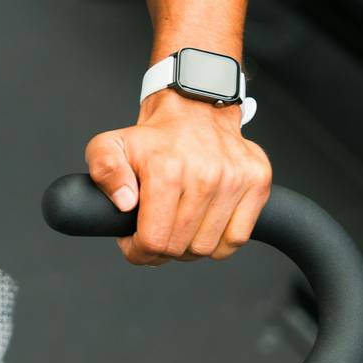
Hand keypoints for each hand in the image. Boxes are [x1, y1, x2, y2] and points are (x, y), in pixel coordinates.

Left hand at [84, 89, 271, 265]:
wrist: (194, 110)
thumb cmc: (152, 137)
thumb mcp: (109, 146)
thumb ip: (105, 171)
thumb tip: (125, 202)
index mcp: (166, 170)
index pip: (153, 240)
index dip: (138, 251)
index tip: (132, 243)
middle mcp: (205, 175)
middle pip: (179, 248)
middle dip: (159, 250)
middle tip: (152, 234)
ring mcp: (235, 180)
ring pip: (207, 248)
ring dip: (188, 247)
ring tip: (176, 227)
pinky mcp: (257, 182)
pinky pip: (237, 238)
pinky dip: (218, 243)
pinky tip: (201, 226)